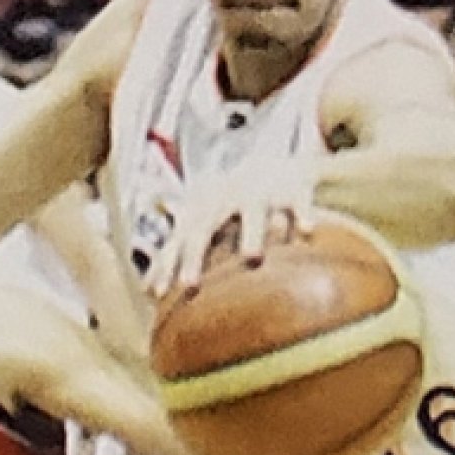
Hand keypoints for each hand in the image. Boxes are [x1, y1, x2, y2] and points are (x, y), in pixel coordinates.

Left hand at [146, 160, 315, 298]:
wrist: (274, 159)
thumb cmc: (230, 203)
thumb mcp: (202, 222)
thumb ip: (178, 252)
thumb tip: (146, 293)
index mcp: (202, 209)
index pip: (179, 239)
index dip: (166, 265)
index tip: (156, 295)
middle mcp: (226, 200)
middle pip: (206, 227)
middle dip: (195, 256)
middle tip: (188, 287)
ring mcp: (260, 193)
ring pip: (253, 215)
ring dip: (250, 235)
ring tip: (252, 260)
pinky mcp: (293, 189)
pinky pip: (298, 202)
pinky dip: (303, 215)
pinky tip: (307, 233)